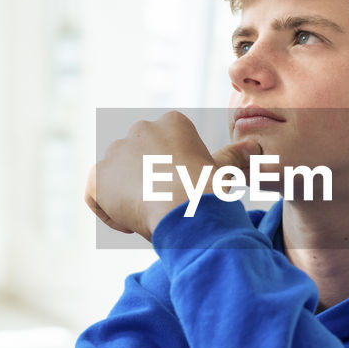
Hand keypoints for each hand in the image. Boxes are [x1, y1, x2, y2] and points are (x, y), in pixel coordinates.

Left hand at [84, 110, 260, 239]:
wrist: (185, 208)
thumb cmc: (210, 188)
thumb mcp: (223, 170)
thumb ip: (232, 157)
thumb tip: (253, 147)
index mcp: (172, 122)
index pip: (164, 148)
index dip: (171, 174)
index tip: (181, 193)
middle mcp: (140, 129)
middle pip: (139, 160)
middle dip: (147, 182)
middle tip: (164, 207)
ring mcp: (116, 152)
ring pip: (116, 177)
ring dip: (127, 197)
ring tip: (148, 218)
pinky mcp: (98, 177)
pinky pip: (95, 195)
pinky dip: (107, 211)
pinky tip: (130, 225)